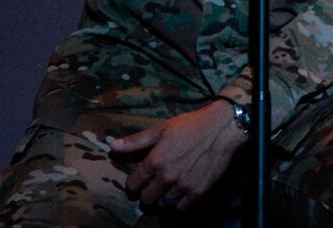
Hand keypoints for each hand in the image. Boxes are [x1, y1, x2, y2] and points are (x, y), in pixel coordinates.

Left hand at [110, 101, 247, 211]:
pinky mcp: (198, 191)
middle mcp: (167, 177)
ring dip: (162, 199)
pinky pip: (181, 208)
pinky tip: (180, 194)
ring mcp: (183, 186)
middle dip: (145, 194)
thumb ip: (136, 141)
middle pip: (147, 199)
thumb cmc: (190, 125)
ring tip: (165, 191)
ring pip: (163, 205)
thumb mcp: (161, 129)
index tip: (137, 181)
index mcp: (155, 161)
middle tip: (150, 188)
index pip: (134, 184)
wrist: (221, 128)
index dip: (132, 184)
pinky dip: (178, 204)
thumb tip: (111, 145)